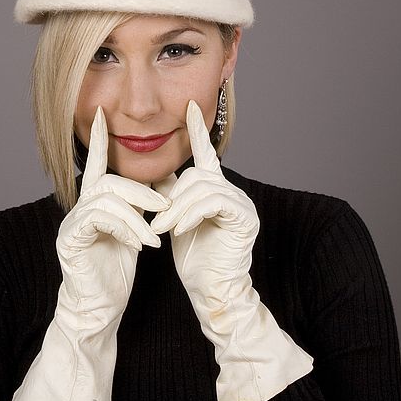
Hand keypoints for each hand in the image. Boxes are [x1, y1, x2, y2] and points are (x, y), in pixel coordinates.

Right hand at [56, 106, 167, 328]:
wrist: (100, 304)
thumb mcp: (135, 229)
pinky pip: (100, 220)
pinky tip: (139, 246)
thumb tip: (162, 181)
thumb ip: (140, 205)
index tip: (101, 113)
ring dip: (137, 216)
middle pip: (108, 180)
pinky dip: (125, 229)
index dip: (97, 139)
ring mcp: (72, 223)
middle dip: (140, 190)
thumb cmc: (117, 267)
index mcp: (95, 202)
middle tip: (164, 205)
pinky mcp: (70, 240)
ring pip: (107, 198)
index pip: (94, 164)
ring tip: (154, 238)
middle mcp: (80, 208)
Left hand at [151, 101, 312, 400]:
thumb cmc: (195, 261)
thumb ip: (173, 196)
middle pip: (197, 174)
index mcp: (216, 191)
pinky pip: (212, 202)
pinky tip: (179, 231)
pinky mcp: (244, 218)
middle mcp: (233, 192)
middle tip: (155, 220)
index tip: (190, 106)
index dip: (198, 130)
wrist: (212, 294)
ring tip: (162, 229)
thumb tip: (158, 173)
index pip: (207, 154)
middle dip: (172, 196)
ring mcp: (242, 204)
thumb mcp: (177, 222)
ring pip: (202, 187)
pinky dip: (190, 215)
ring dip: (176, 208)